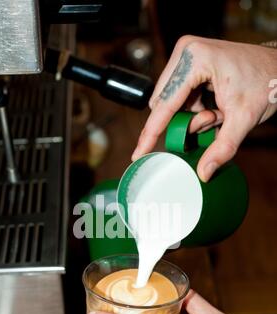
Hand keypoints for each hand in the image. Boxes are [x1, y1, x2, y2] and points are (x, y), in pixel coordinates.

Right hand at [132, 36, 276, 180]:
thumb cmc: (265, 83)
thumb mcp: (244, 118)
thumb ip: (223, 147)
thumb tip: (203, 174)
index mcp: (195, 59)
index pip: (165, 105)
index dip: (151, 133)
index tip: (138, 154)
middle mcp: (185, 52)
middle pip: (164, 104)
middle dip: (184, 122)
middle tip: (213, 121)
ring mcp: (185, 55)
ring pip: (170, 103)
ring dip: (190, 117)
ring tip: (217, 112)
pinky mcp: (188, 61)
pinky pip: (178, 97)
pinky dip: (194, 109)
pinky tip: (214, 106)